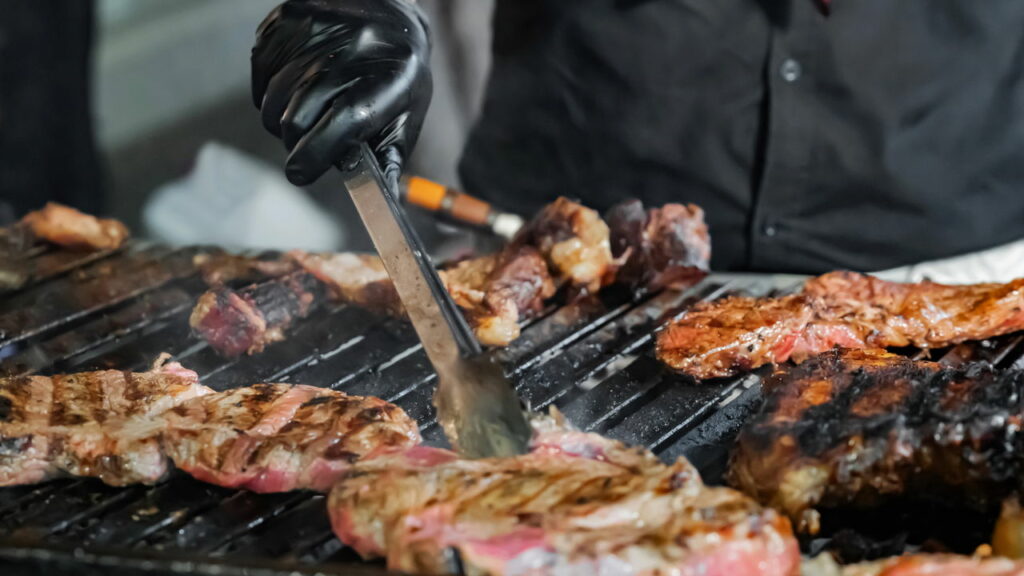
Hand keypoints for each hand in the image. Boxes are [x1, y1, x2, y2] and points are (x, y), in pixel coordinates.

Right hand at [252, 0, 431, 184]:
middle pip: (298, 118)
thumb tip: (383, 196)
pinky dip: (269, 90)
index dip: (315, 155)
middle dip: (298, 142)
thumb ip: (390, 156)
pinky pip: (260, 73)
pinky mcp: (286, 20)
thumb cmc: (397, 70)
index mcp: (385, 81)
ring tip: (306, 111)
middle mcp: (349, 53)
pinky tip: (294, 85)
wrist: (386, 6)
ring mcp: (315, 33)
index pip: (340, 124)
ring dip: (282, 118)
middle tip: (312, 141)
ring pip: (273, 100)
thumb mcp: (407, 112)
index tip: (300, 173)